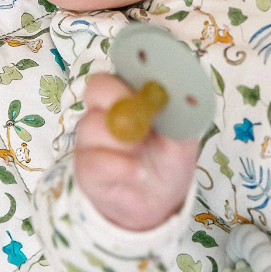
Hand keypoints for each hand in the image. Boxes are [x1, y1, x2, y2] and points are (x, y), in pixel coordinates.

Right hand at [73, 73, 198, 231]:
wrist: (158, 203)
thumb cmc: (168, 160)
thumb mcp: (185, 137)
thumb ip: (183, 114)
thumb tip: (183, 92)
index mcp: (131, 96)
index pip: (121, 69)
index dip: (132, 69)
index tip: (148, 80)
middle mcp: (106, 110)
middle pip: (97, 87)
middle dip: (119, 98)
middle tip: (142, 118)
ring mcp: (92, 137)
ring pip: (93, 125)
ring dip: (123, 140)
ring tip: (142, 152)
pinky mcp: (85, 166)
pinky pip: (95, 159)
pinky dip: (122, 167)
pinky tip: (139, 173)